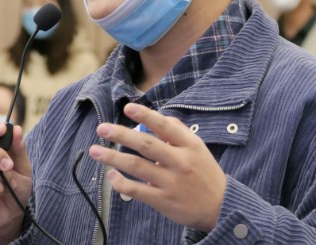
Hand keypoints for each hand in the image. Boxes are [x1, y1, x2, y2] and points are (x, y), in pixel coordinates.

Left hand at [87, 103, 225, 232]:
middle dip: (121, 135)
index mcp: (189, 145)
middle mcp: (179, 162)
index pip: (164, 126)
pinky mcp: (163, 200)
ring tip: (95, 151)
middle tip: (102, 128)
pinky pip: (137, 190)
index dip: (145, 115)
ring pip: (136, 166)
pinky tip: (111, 175)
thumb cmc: (205, 173)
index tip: (127, 108)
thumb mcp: (198, 147)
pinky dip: (121, 182)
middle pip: (146, 145)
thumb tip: (157, 116)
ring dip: (112, 158)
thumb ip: (178, 131)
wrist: (220, 207)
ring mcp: (171, 182)